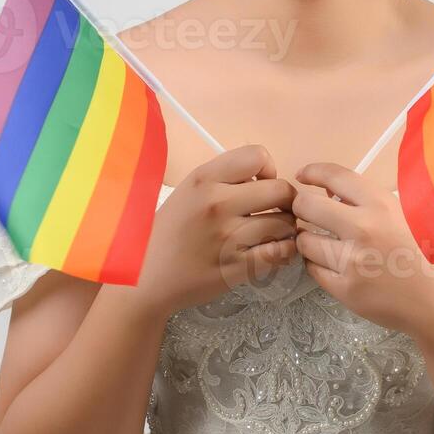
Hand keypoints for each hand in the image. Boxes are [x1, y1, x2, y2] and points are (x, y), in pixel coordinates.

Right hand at [132, 144, 298, 317]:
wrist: (146, 276)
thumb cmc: (170, 231)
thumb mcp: (189, 191)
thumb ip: (224, 178)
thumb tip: (267, 177)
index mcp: (204, 179)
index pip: (258, 156)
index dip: (269, 170)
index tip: (260, 185)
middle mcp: (217, 204)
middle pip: (281, 190)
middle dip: (286, 201)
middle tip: (277, 211)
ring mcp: (228, 237)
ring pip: (285, 223)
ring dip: (286, 228)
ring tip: (274, 233)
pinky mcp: (237, 268)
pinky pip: (280, 253)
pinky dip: (285, 251)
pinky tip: (274, 251)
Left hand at [291, 162, 433, 334]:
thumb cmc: (427, 254)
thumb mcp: (404, 215)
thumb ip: (370, 202)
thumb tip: (329, 193)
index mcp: (380, 204)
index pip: (334, 176)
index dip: (312, 172)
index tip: (302, 176)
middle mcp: (362, 228)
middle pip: (306, 207)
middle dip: (301, 208)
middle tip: (305, 214)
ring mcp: (351, 261)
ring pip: (305, 241)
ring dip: (308, 240)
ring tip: (321, 243)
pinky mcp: (345, 289)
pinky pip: (313, 270)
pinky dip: (318, 265)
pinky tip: (332, 265)